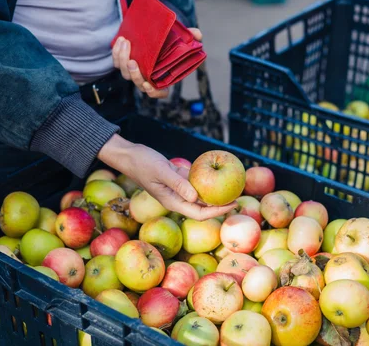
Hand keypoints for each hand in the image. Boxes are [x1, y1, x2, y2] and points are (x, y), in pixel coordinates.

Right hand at [98, 134, 234, 220]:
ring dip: (215, 194)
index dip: (217, 212)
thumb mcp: (161, 172)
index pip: (199, 213)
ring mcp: (178, 189)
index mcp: (172, 201)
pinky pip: (196, 182)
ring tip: (233, 188)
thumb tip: (197, 198)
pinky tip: (219, 175)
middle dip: (220, 205)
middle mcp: (177, 198)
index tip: (233, 205)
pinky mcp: (178, 179)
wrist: (130, 155)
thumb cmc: (142, 163)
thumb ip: (178, 184)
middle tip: (239, 198)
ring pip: (200, 195)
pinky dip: (207, 180)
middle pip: (202, 207)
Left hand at [111, 28, 202, 98]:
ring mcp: (134, 72)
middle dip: (134, 74)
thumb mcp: (180, 38)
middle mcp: (147, 78)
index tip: (148, 85)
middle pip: (138, 83)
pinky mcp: (123, 63)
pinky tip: (120, 40)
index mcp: (162, 77)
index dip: (153, 92)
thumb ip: (190, 37)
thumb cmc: (168, 40)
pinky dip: (116, 53)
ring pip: (125, 73)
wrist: (150, 33)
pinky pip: (117, 62)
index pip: (159, 92)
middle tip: (132, 61)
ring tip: (126, 43)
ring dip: (123, 59)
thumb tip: (198, 35)